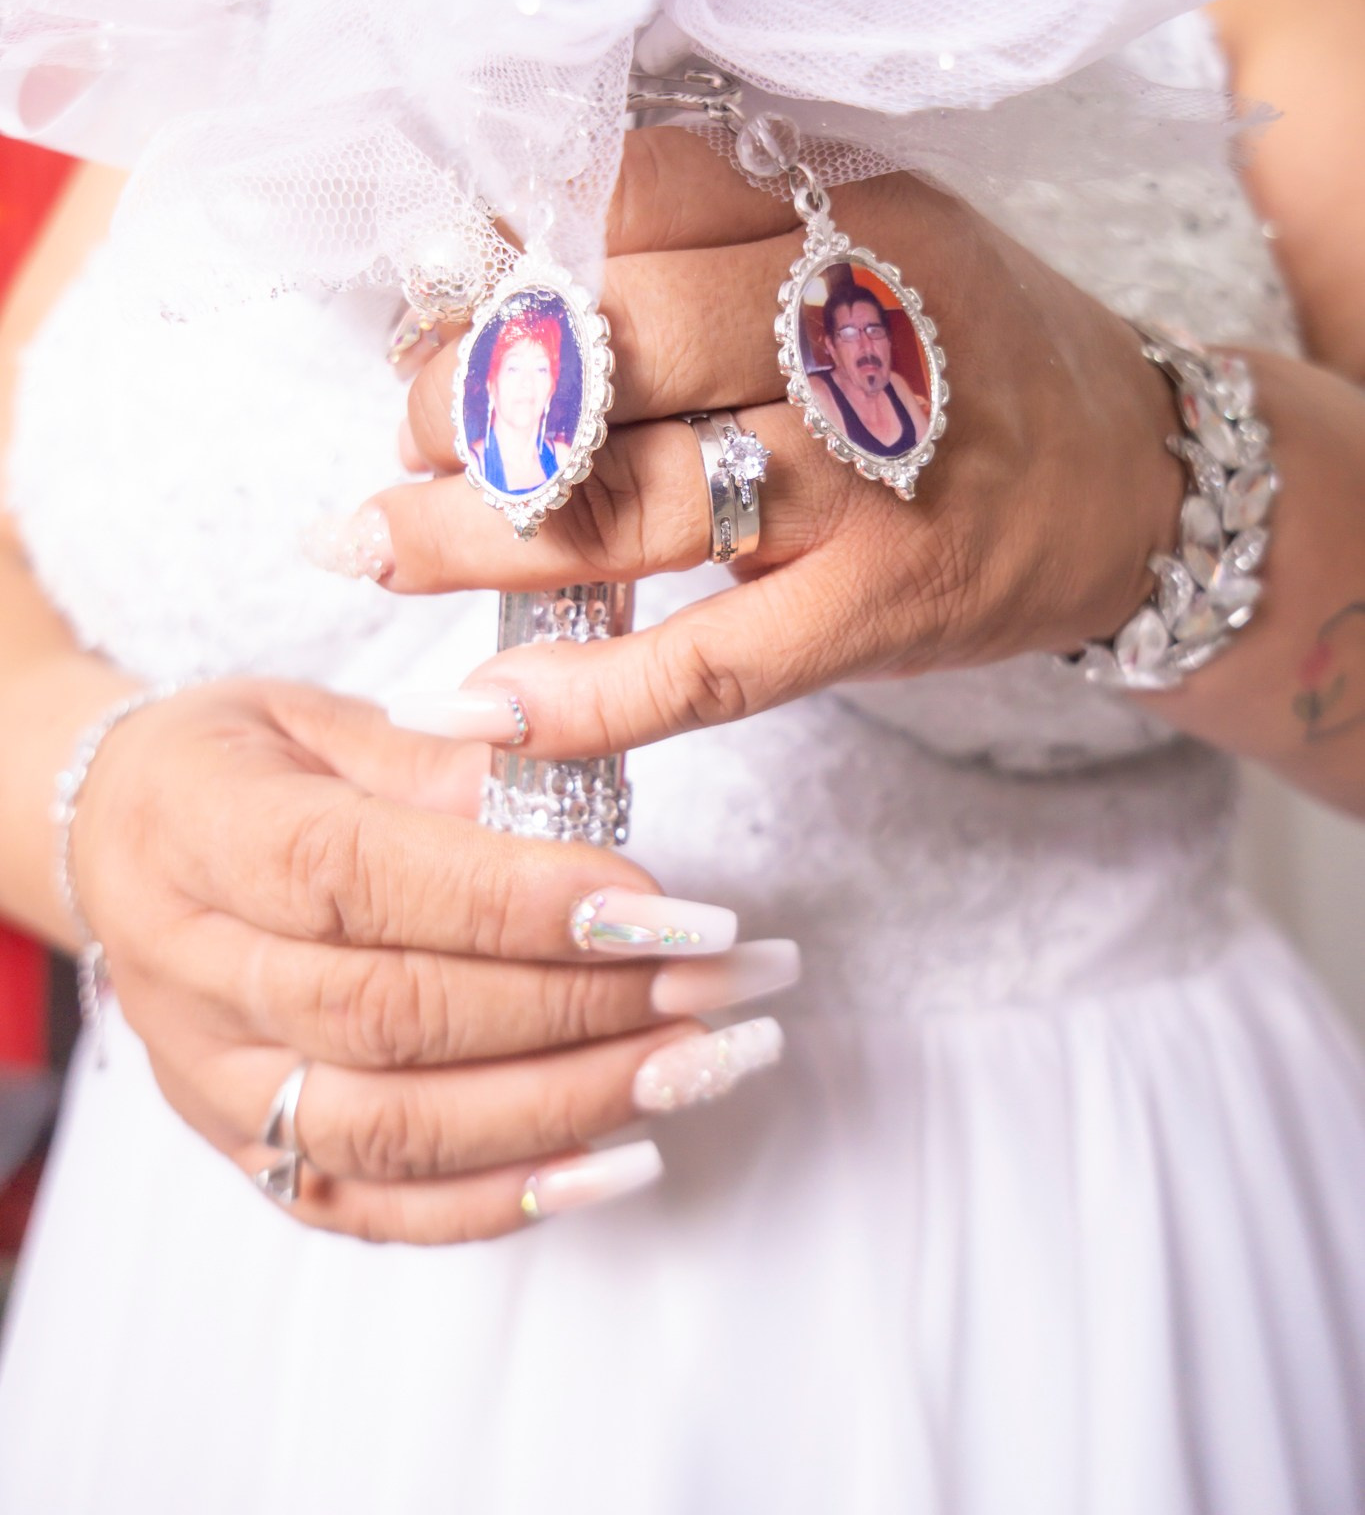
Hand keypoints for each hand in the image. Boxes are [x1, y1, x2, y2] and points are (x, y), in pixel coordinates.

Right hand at [73, 673, 793, 1241]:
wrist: (118, 844)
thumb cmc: (236, 766)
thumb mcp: (317, 716)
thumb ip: (435, 759)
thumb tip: (565, 777)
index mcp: (203, 831)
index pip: (361, 879)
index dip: (516, 901)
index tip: (659, 903)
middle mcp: (195, 972)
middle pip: (397, 1014)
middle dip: (583, 1003)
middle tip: (723, 979)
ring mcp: (217, 1081)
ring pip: (399, 1125)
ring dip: (573, 1101)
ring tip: (707, 1061)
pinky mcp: (250, 1152)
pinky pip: (378, 1206)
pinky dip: (507, 1196)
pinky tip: (623, 1159)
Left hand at [336, 129, 1184, 757]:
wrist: (1140, 478)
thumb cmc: (970, 349)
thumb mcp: (876, 233)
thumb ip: (720, 231)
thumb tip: (500, 259)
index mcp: (851, 211)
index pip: (631, 197)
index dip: (508, 248)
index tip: (444, 294)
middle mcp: (863, 333)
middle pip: (616, 349)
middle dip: (471, 394)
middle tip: (414, 428)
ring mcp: (879, 484)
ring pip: (635, 507)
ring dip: (473, 533)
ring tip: (378, 541)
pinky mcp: (885, 611)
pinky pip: (709, 664)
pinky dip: (585, 699)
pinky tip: (479, 705)